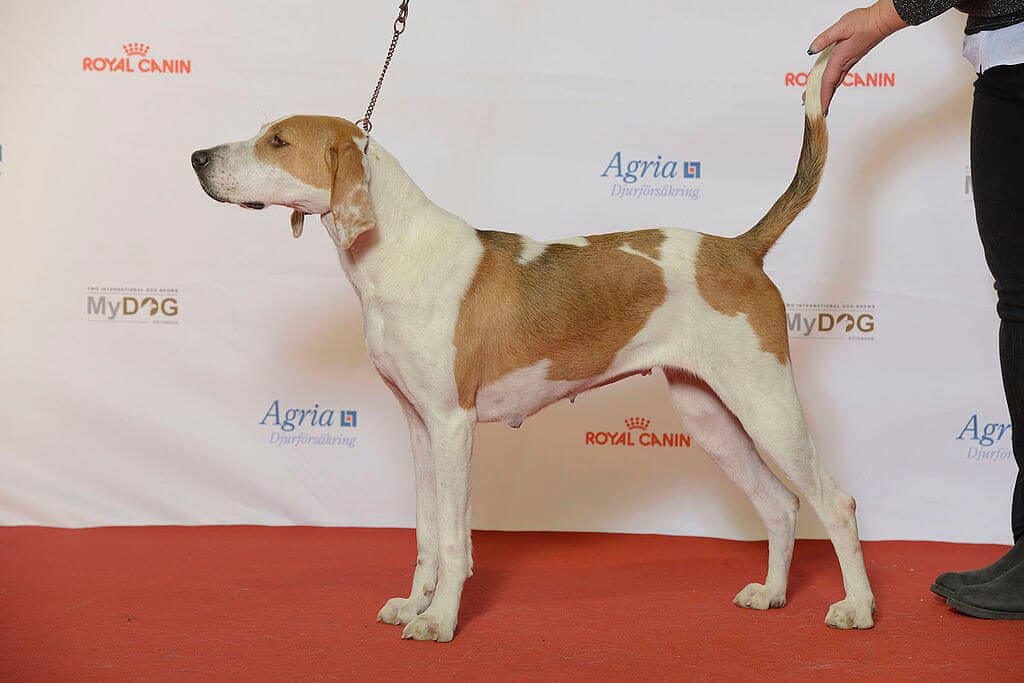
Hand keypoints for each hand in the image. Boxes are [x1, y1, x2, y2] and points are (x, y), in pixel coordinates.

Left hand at [809, 0, 907, 114]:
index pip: (827, 82)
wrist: (881, 20)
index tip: (818, 109)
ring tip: (816, 101)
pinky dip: (830, 84)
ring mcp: (848, 62)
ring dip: (825, 93)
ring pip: (833, 82)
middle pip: (829, 86)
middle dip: (820, 99)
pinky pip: (837, 75)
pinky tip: (828, 86)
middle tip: (810, 109)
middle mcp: (844, 63)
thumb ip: (825, 39)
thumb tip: (812, 50)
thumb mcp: (841, 27)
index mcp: (839, 58)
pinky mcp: (850, 59)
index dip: (822, 97)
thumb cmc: (865, 22)